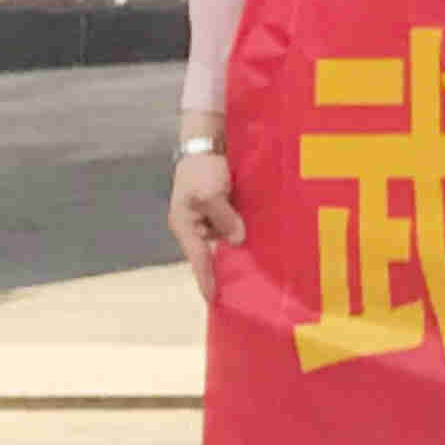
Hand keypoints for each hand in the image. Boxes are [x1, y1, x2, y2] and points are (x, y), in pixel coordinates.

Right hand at [164, 149, 243, 299]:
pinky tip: (260, 248)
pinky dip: (243, 237)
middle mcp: (196, 227)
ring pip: (224, 243)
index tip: (214, 299)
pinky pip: (233, 229)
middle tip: (238, 295)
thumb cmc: (202, 169)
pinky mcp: (223, 211)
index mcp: (185, 226)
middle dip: (223, 272)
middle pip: (210, 256)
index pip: (198, 258)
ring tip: (253, 277)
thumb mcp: (210, 193)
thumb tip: (237, 241)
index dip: (206, 279)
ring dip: (237, 254)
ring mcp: (209, 219)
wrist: (208, 145)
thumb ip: (224, 217)